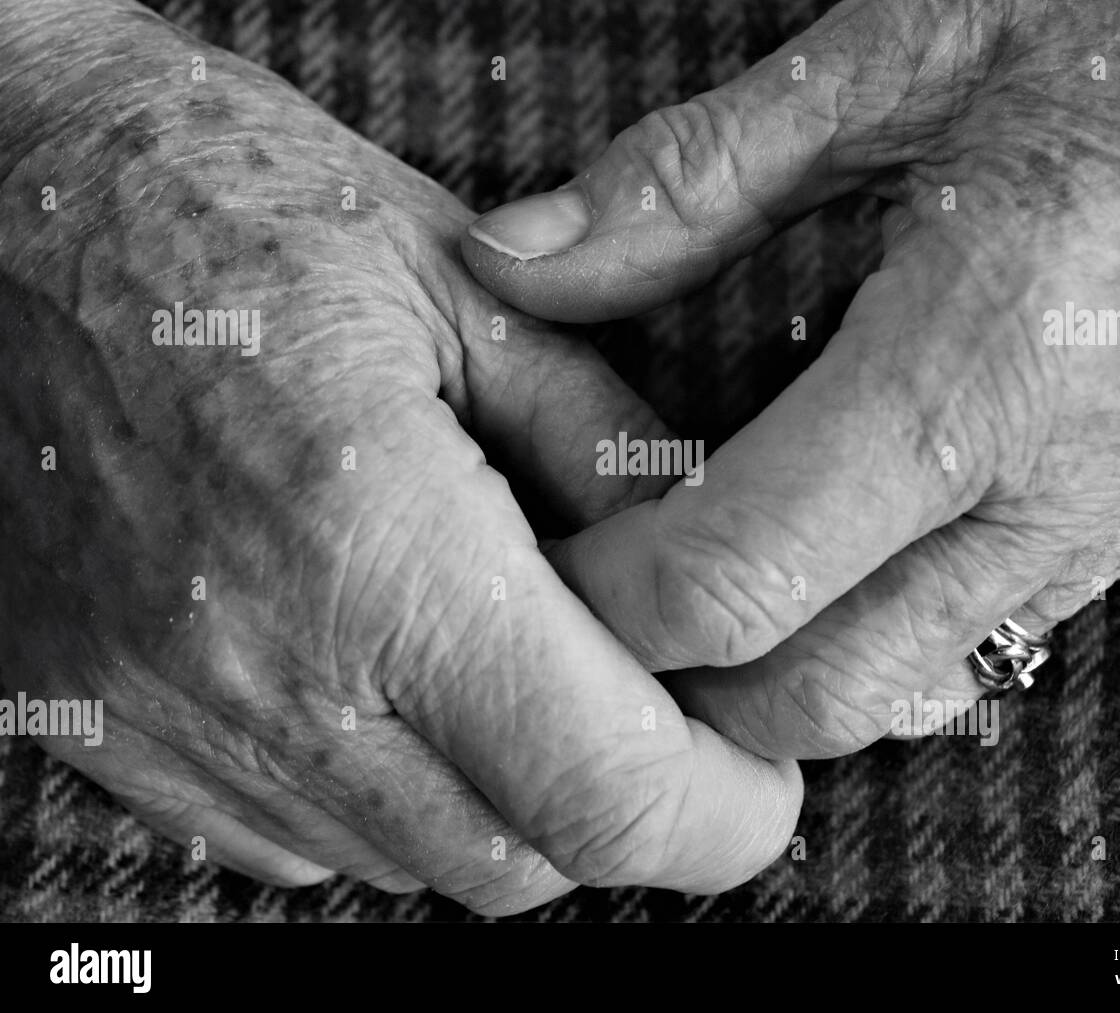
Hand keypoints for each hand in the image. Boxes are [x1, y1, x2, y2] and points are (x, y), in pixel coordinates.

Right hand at [0, 0, 800, 911]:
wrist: (2, 203)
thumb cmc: (238, 207)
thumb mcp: (468, 288)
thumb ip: (609, 447)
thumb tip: (704, 570)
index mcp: (376, 547)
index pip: (600, 790)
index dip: (719, 812)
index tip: (757, 777)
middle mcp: (260, 674)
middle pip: (515, 861)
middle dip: (621, 809)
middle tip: (653, 712)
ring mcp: (163, 722)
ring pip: (407, 864)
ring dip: (501, 800)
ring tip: (515, 670)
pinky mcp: (100, 730)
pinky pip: (292, 840)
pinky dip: (383, 794)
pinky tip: (389, 678)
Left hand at [462, 0, 1119, 757]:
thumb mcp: (888, 66)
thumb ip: (683, 183)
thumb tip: (515, 257)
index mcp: (973, 360)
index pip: (741, 576)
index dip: (613, 598)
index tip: (550, 559)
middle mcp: (1052, 484)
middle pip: (812, 691)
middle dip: (681, 677)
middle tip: (606, 593)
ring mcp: (1109, 527)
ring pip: (895, 695)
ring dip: (772, 673)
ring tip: (702, 583)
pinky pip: (973, 647)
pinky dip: (868, 641)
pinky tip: (827, 560)